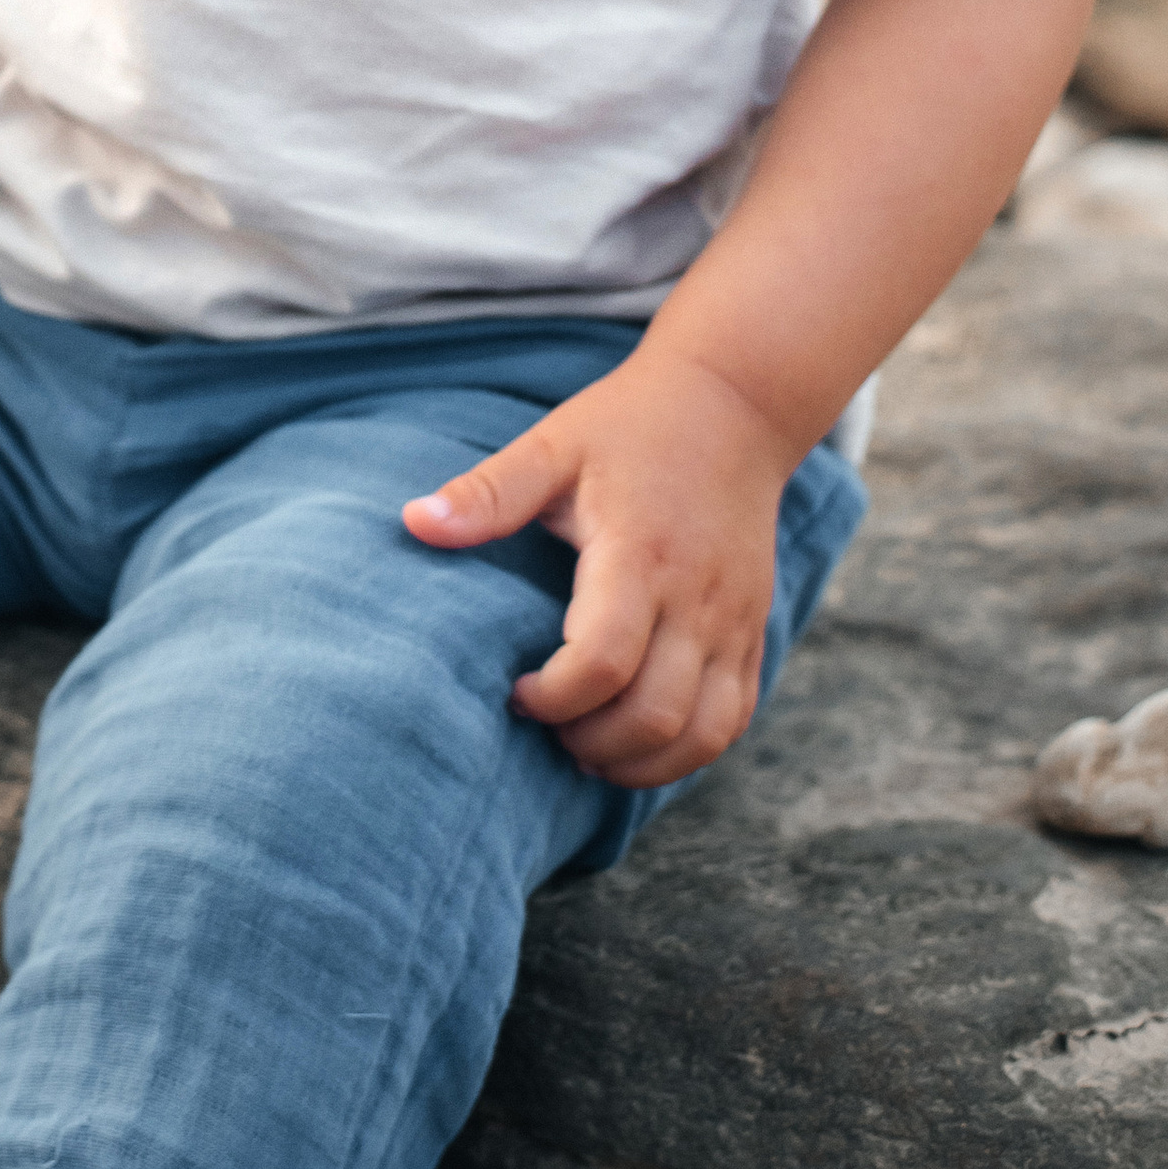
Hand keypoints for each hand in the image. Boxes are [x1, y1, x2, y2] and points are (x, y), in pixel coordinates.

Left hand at [402, 348, 789, 786]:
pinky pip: (734, 720)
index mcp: (639, 553)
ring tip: (587, 746)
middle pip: (655, 714)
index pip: (602, 661)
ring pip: (703, 734)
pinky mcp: (755, 632)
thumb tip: (413, 523)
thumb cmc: (630, 426)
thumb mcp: (553, 445)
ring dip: (641, 762)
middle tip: (546, 727)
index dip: (553, 698)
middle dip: (590, 743)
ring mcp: (735, 621)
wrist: (734, 406)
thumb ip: (489, 493)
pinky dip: (688, 751)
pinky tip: (637, 740)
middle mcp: (697, 598)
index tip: (515, 691)